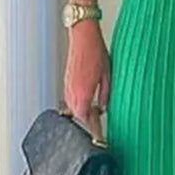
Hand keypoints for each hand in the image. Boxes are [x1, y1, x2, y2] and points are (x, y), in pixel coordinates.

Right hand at [63, 19, 109, 134]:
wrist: (83, 36)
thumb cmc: (96, 51)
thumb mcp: (107, 75)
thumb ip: (105, 95)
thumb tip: (103, 108)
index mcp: (83, 92)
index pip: (86, 119)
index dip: (93, 129)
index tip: (99, 137)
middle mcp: (73, 92)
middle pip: (78, 116)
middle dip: (88, 123)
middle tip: (99, 126)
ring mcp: (68, 86)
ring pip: (74, 108)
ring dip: (83, 113)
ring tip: (95, 113)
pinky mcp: (67, 81)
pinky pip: (71, 99)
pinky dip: (79, 104)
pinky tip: (88, 101)